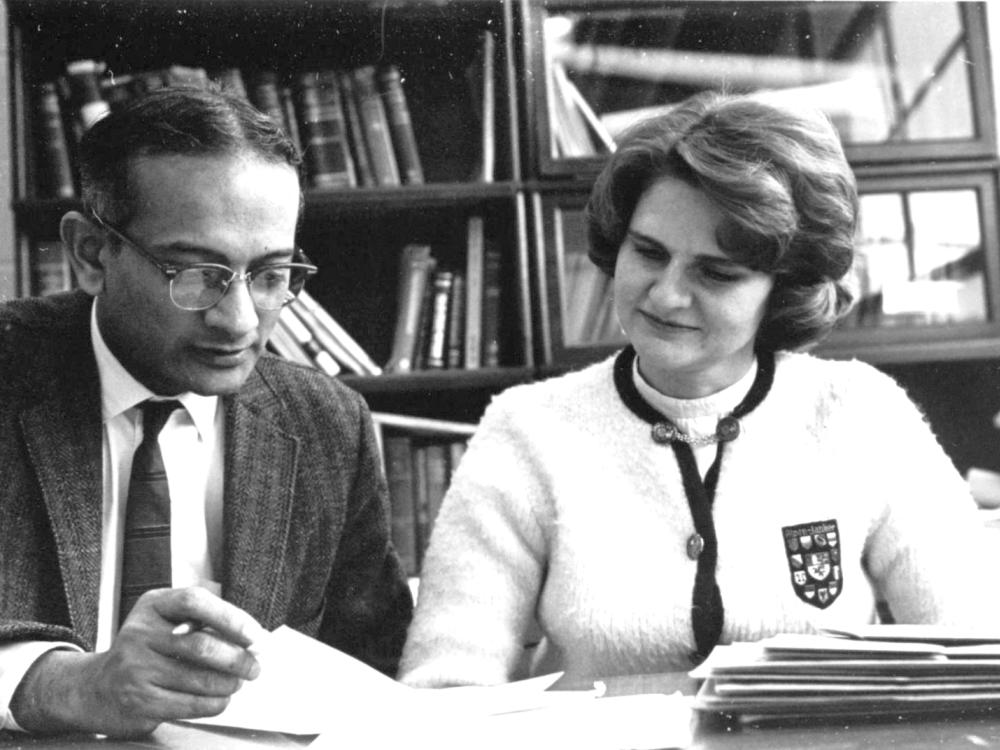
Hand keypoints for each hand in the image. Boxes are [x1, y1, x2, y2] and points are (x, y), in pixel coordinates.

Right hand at [11, 586, 265, 737]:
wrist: (96, 689)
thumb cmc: (145, 651)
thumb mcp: (164, 621)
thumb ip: (202, 621)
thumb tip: (252, 638)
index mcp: (152, 605)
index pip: (194, 601)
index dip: (229, 617)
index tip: (254, 634)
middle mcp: (139, 633)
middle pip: (201, 644)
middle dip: (237, 658)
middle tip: (255, 666)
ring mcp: (135, 669)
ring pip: (198, 678)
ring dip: (229, 683)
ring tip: (239, 682)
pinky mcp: (139, 701)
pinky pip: (189, 704)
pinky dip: (214, 703)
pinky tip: (222, 699)